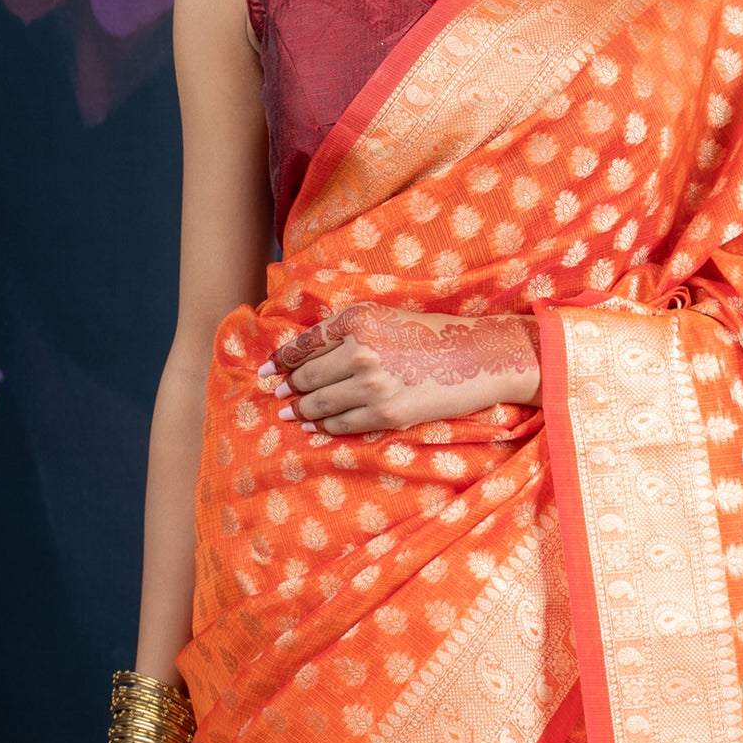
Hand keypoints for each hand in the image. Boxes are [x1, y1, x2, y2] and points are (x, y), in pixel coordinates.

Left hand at [262, 302, 540, 432]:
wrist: (476, 357)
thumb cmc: (430, 333)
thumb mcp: (384, 317)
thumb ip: (345, 331)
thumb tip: (302, 357)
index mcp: (358, 320)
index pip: (306, 343)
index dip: (281, 360)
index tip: (266, 371)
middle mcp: (360, 350)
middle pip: (308, 376)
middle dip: (290, 387)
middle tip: (280, 394)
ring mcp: (372, 384)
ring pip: (320, 403)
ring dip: (302, 410)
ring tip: (292, 412)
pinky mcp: (386, 412)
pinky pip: (342, 423)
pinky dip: (325, 425)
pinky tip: (316, 425)